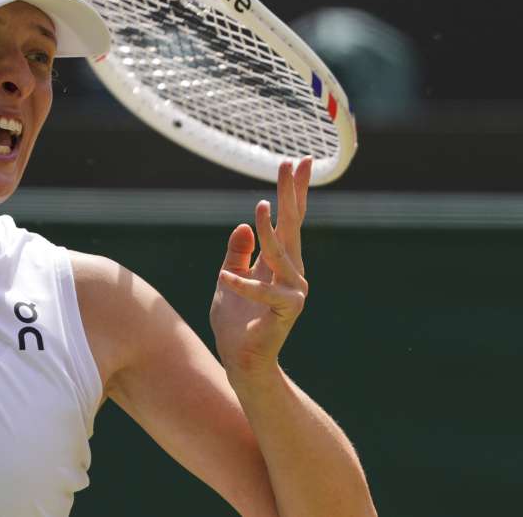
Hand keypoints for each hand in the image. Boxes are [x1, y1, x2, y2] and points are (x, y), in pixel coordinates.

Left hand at [212, 157, 311, 380]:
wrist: (242, 360)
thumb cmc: (236, 322)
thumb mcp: (229, 277)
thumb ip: (237, 253)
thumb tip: (244, 224)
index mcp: (278, 261)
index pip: (288, 219)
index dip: (293, 191)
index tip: (298, 162)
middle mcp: (291, 272)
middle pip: (293, 225)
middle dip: (292, 193)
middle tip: (294, 162)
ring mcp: (292, 291)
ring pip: (280, 254)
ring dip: (269, 230)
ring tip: (259, 206)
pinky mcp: (285, 311)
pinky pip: (262, 292)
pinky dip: (242, 284)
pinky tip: (224, 277)